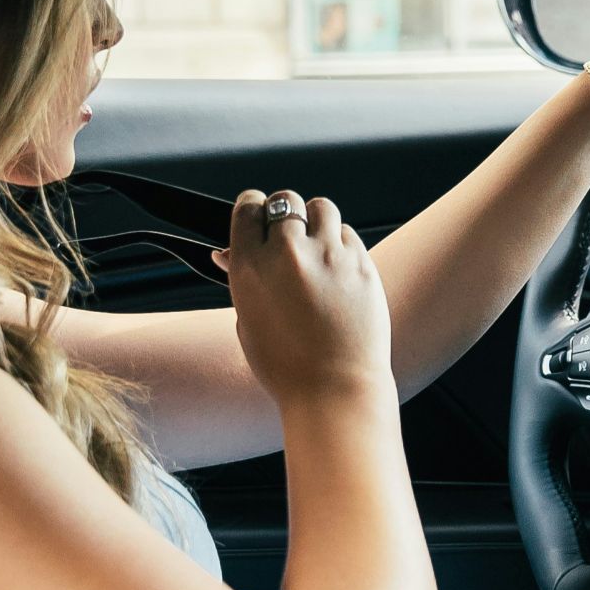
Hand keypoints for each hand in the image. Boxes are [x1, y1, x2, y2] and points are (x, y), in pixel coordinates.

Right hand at [211, 190, 392, 406]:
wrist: (334, 389)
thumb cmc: (284, 365)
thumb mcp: (247, 322)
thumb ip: (242, 281)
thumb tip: (228, 252)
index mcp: (249, 267)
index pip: (247, 206)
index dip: (252, 208)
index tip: (257, 218)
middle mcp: (287, 253)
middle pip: (284, 199)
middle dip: (284, 213)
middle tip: (287, 234)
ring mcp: (328, 255)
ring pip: (321, 207)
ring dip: (315, 220)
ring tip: (315, 245)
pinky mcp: (361, 262)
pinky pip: (348, 233)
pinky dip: (340, 243)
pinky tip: (337, 267)